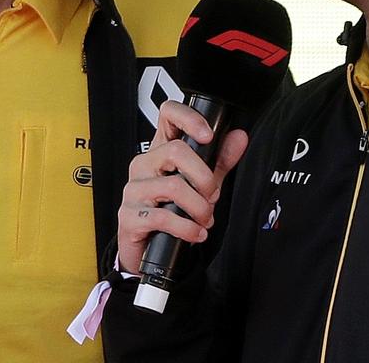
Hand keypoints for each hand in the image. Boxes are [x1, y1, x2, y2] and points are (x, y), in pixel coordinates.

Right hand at [116, 100, 249, 273]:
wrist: (149, 252)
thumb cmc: (172, 212)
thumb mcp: (200, 185)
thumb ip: (219, 161)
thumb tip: (239, 137)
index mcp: (160, 151)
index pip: (167, 115)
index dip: (189, 118)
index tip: (208, 136)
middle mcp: (144, 165)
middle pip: (175, 151)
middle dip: (204, 178)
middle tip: (212, 196)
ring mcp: (133, 190)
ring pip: (173, 186)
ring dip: (199, 208)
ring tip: (205, 220)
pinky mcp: (129, 216)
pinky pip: (162, 217)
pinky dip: (187, 228)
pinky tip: (195, 233)